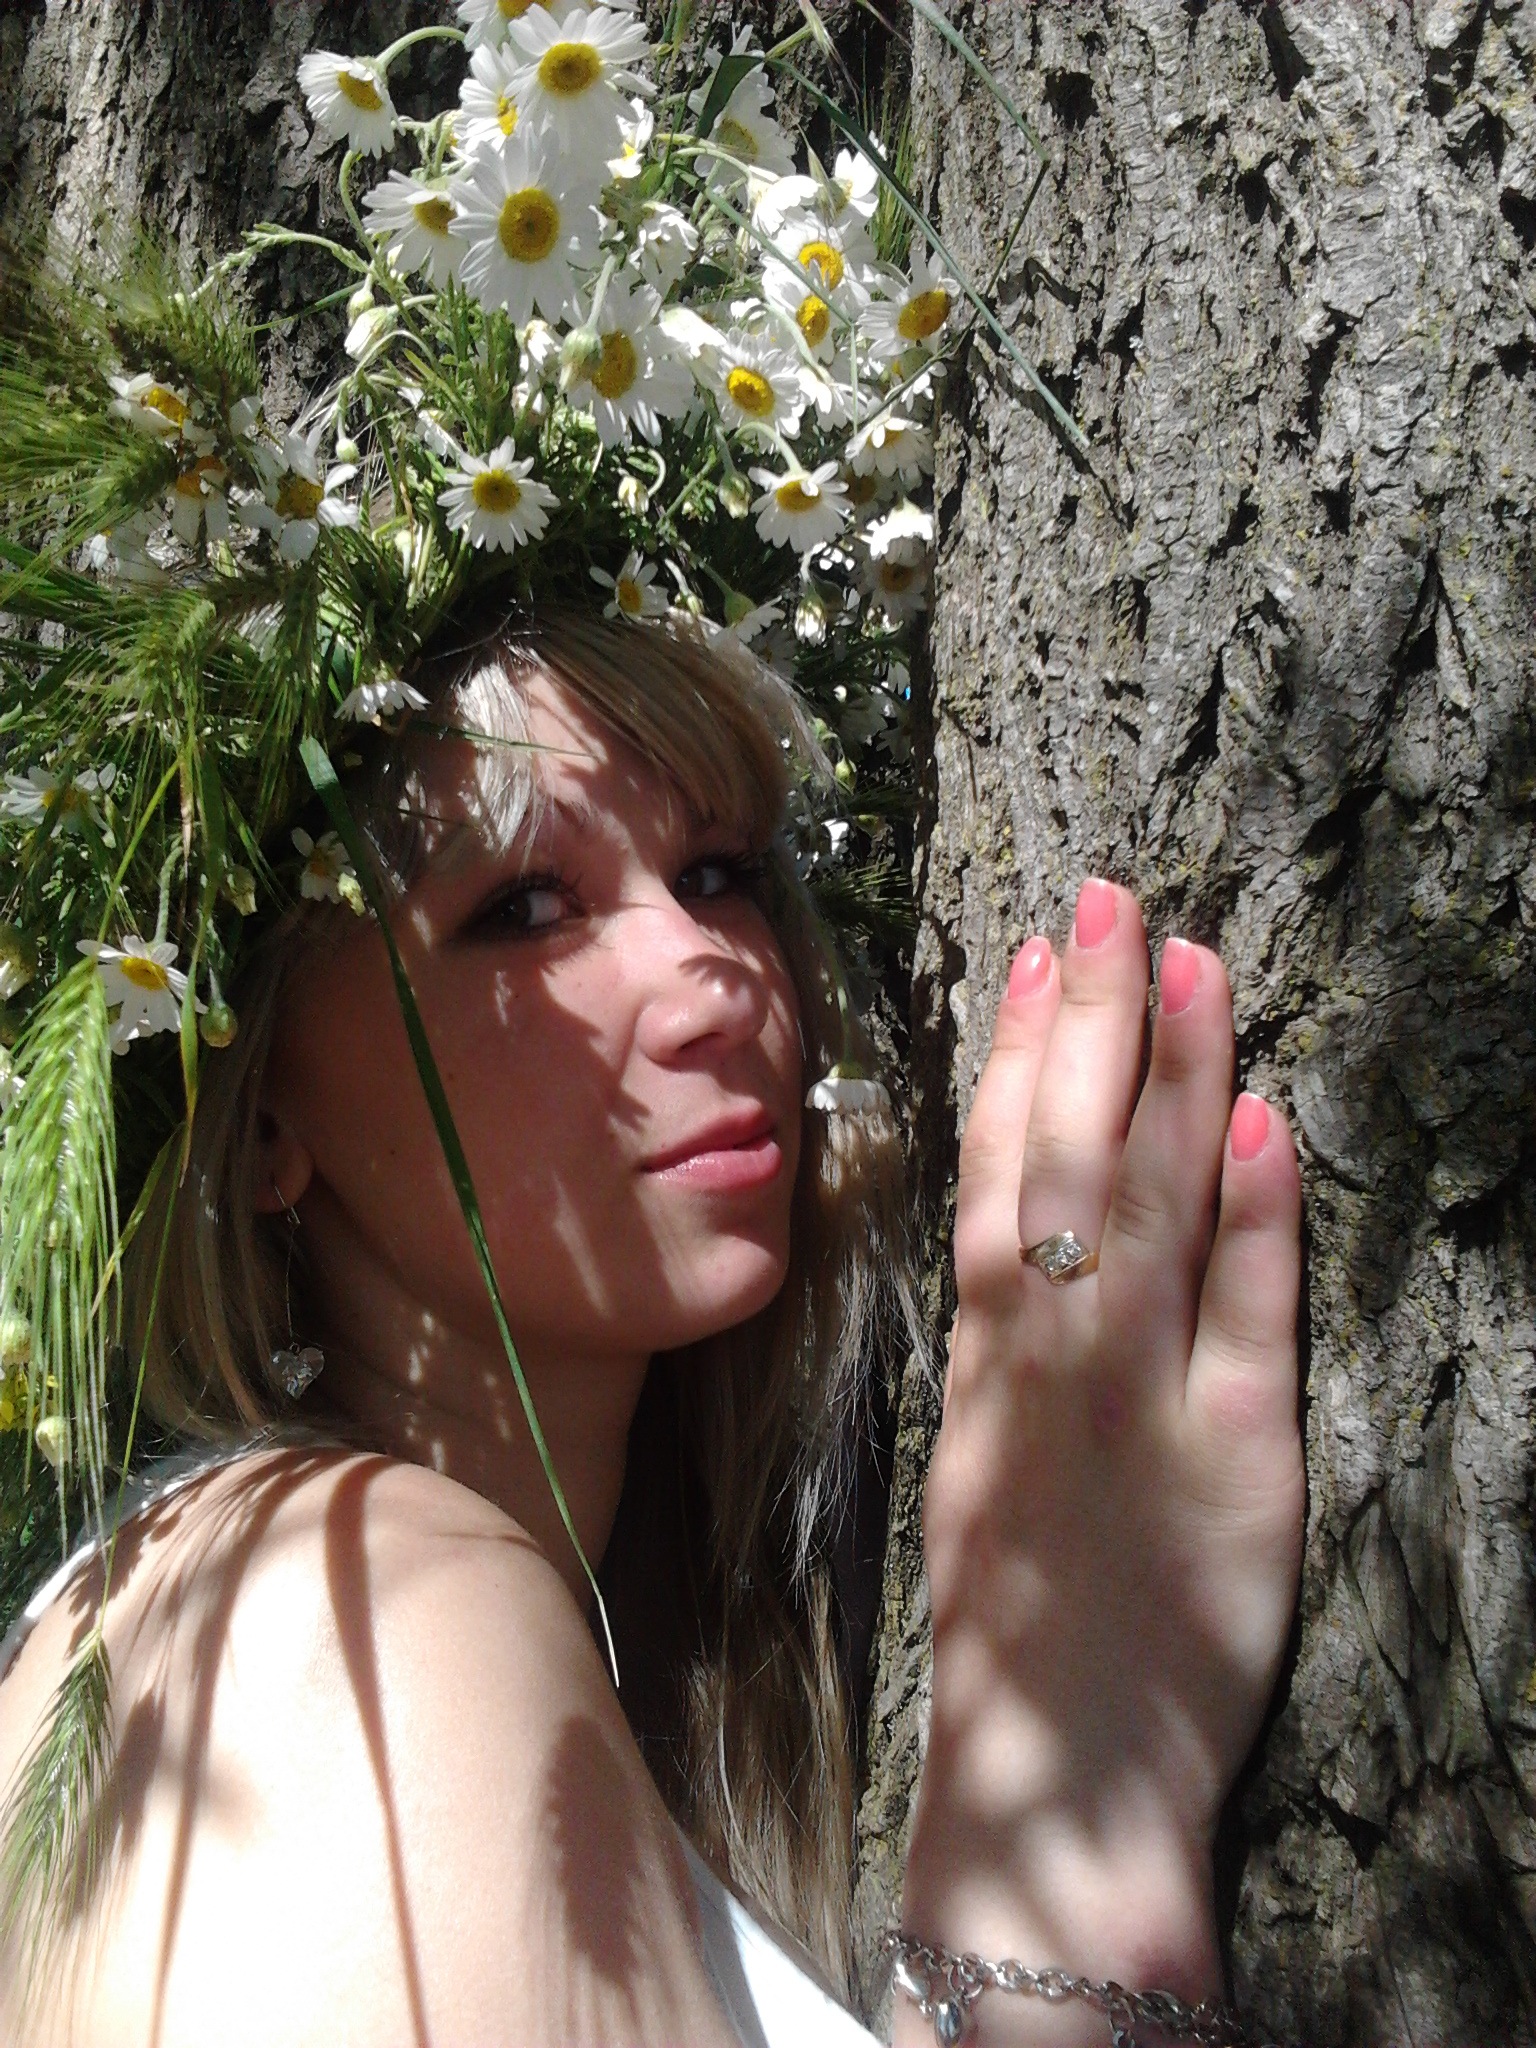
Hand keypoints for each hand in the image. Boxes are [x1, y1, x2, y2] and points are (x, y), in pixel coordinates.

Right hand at [900, 881, 1303, 2029]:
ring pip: (1145, 1208)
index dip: (1018, 1053)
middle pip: (1065, 1159)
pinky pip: (1239, 1317)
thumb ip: (1013, 1334)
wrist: (1054, 1793)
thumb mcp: (987, 1462)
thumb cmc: (1018, 1626)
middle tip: (1113, 896)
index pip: (999, 1170)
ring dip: (1165, 1077)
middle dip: (1090, 1020)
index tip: (1039, 951)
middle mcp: (1050, 1360)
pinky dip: (1251, 1217)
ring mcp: (1134, 1403)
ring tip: (1187, 958)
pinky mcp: (1231, 1463)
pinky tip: (1262, 1118)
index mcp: (987, 1358)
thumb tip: (1029, 1206)